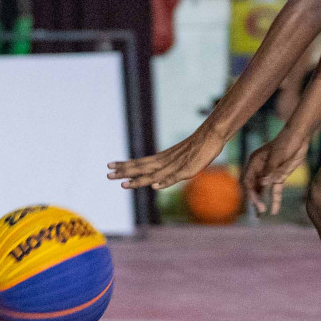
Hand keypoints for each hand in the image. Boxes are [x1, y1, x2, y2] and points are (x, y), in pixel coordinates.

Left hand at [108, 126, 227, 190]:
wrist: (212, 135)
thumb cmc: (198, 147)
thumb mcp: (181, 161)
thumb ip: (169, 173)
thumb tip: (154, 183)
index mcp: (163, 158)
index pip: (140, 163)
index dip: (125, 165)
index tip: (110, 166)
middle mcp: (166, 161)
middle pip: (142, 167)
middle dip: (125, 172)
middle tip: (107, 174)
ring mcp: (176, 165)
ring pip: (155, 173)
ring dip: (139, 179)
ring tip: (124, 184)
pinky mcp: (188, 170)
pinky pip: (174, 176)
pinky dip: (164, 180)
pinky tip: (155, 185)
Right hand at [242, 135, 308, 215]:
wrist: (299, 137)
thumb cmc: (286, 143)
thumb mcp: (277, 156)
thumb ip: (270, 170)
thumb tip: (262, 184)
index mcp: (255, 162)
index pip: (247, 181)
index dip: (250, 193)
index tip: (255, 203)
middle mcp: (260, 169)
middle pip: (253, 187)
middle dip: (255, 200)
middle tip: (260, 212)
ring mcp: (269, 173)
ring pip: (262, 191)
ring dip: (261, 202)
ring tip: (261, 215)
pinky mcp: (279, 176)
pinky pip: (275, 190)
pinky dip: (275, 200)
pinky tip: (274, 211)